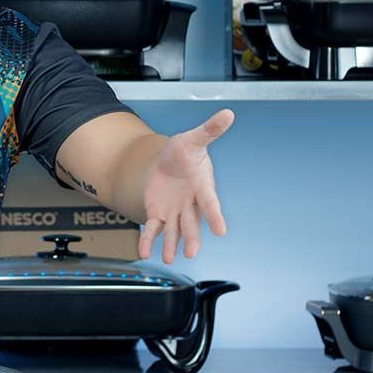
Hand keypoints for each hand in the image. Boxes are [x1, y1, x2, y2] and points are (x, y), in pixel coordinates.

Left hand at [138, 109, 232, 263]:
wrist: (168, 162)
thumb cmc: (185, 151)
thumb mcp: (193, 139)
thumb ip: (209, 130)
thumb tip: (229, 113)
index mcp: (202, 187)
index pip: (209, 203)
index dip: (215, 216)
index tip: (221, 231)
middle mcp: (190, 204)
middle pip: (192, 223)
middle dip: (192, 237)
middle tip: (192, 253)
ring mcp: (175, 211)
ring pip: (174, 231)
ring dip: (172, 245)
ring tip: (168, 259)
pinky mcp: (159, 214)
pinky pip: (153, 229)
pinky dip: (148, 240)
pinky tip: (143, 251)